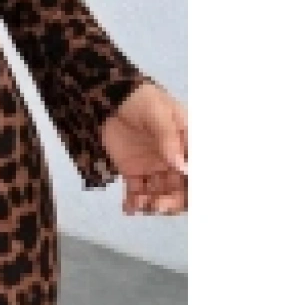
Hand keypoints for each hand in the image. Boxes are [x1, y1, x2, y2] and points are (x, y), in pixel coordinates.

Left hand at [102, 80, 187, 215]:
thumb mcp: (157, 113)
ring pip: (162, 194)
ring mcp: (154, 167)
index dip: (197, 188)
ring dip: (155, 204)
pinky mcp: (133, 172)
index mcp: (187, 143)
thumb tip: (183, 168)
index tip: (189, 199)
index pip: (198, 170)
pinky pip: (138, 192)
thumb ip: (168, 139)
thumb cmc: (139, 98)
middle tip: (158, 205)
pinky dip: (135, 203)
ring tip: (140, 204)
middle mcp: (175, 159)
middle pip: (182, 189)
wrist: (107, 97)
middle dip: (174, 202)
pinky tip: (129, 207)